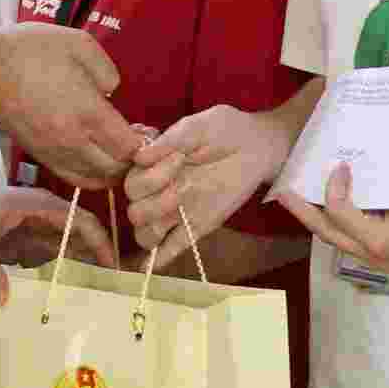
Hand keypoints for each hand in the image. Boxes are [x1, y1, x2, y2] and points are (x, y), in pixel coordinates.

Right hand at [0, 24, 146, 186]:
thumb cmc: (31, 51)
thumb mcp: (79, 44)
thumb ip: (106, 70)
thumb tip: (111, 92)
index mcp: (89, 113)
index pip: (129, 148)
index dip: (145, 146)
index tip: (146, 131)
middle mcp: (75, 140)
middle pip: (115, 170)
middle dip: (132, 161)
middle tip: (135, 142)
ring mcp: (56, 152)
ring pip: (95, 179)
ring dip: (112, 170)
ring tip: (116, 151)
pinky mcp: (41, 156)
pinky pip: (73, 178)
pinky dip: (90, 175)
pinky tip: (94, 158)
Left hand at [0, 176, 117, 315]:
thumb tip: (3, 302)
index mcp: (39, 207)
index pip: (83, 222)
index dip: (102, 244)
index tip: (114, 271)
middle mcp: (45, 217)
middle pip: (83, 239)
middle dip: (99, 263)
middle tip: (112, 295)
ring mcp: (37, 231)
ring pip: (70, 252)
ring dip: (83, 272)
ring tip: (95, 303)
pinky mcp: (27, 245)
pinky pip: (52, 262)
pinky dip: (61, 278)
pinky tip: (65, 301)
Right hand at [124, 106, 292, 265]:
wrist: (258, 146)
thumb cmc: (225, 130)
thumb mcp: (198, 126)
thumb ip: (170, 139)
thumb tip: (140, 157)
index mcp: (153, 167)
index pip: (130, 185)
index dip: (148, 177)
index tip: (177, 158)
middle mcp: (159, 192)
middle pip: (134, 213)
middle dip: (153, 201)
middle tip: (181, 185)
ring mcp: (177, 213)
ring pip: (146, 235)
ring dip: (156, 226)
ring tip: (181, 205)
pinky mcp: (196, 228)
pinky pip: (172, 248)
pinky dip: (160, 258)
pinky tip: (155, 262)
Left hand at [272, 166, 388, 273]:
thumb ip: (382, 173)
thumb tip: (351, 151)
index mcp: (382, 240)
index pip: (340, 214)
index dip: (333, 188)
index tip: (340, 165)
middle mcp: (375, 255)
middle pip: (326, 233)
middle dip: (302, 210)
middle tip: (282, 189)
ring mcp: (379, 258)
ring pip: (335, 238)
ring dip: (316, 215)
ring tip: (297, 193)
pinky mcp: (383, 253)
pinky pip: (349, 237)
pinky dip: (335, 219)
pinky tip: (326, 200)